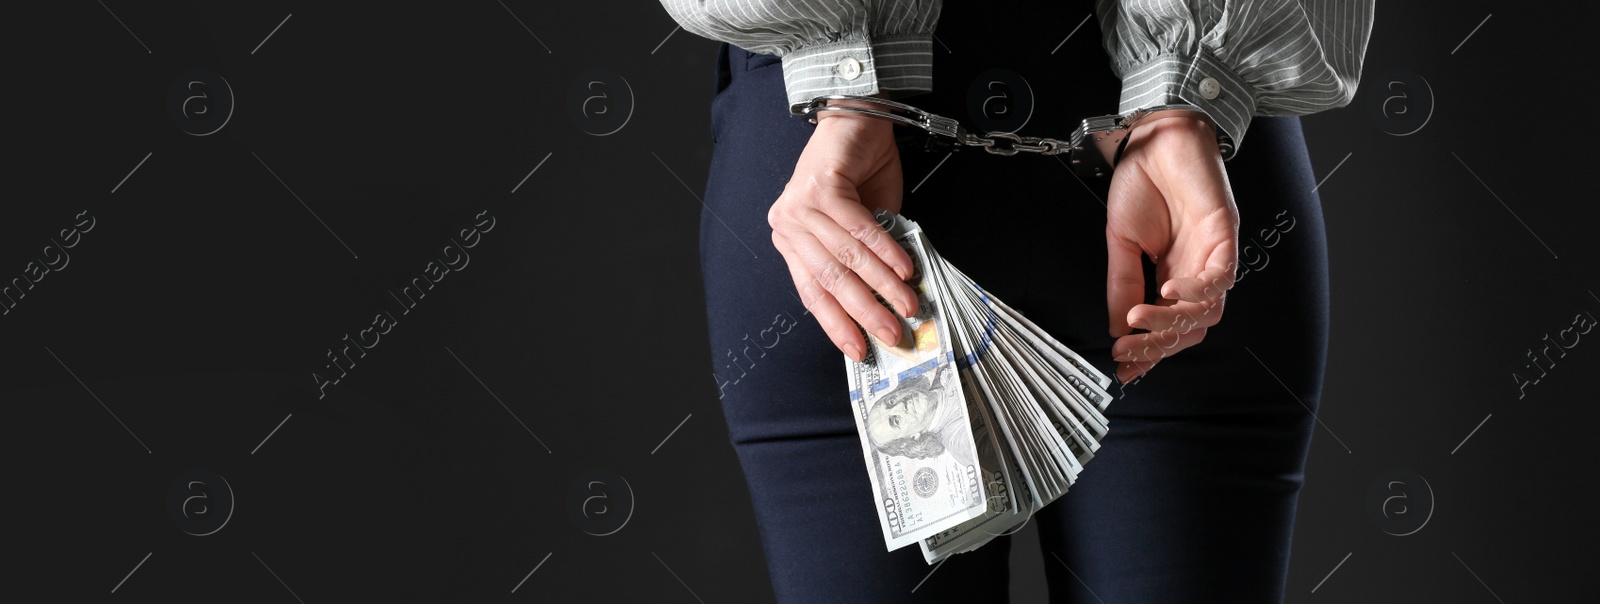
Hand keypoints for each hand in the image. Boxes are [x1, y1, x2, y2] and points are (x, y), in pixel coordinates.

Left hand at [769, 101, 919, 361]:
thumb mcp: (863, 224)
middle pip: (829, 281)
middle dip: (865, 314)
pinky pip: (857, 229)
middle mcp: (788, 225)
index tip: (861, 351)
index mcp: (792, 240)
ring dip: (881, 286)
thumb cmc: (860, 171)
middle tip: (894, 336)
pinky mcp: (820, 187)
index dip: (837, 325)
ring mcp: (799, 205)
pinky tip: (904, 268)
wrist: (857, 115)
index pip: (812, 293)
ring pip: (845, 258)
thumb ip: (867, 261)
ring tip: (907, 305)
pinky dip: (884, 251)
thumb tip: (890, 303)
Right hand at [1104, 117, 1240, 383]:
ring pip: (1207, 312)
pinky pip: (1221, 276)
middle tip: (1126, 350)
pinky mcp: (1225, 234)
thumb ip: (1123, 285)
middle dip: (1157, 346)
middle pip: (1190, 328)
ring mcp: (1213, 256)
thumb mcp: (1121, 243)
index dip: (1148, 352)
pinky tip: (1167, 290)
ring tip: (1140, 319)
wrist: (1152, 137)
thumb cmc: (1140, 183)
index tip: (1123, 369)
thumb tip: (1118, 328)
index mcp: (1171, 275)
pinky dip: (1196, 290)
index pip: (1167, 327)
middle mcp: (1196, 272)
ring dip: (1173, 322)